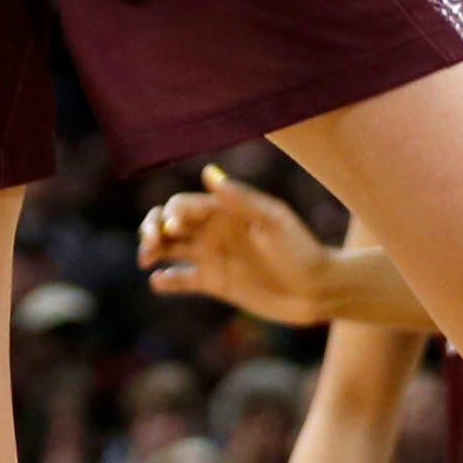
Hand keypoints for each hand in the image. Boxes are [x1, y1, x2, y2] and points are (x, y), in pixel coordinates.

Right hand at [138, 164, 336, 319]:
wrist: (317, 289)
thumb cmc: (300, 249)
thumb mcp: (273, 220)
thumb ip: (240, 199)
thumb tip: (209, 173)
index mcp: (225, 210)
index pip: (184, 205)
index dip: (172, 212)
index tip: (175, 227)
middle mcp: (214, 231)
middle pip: (170, 223)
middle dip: (153, 227)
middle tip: (150, 243)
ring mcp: (213, 257)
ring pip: (170, 248)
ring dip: (152, 249)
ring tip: (146, 260)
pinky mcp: (216, 284)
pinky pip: (183, 280)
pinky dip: (167, 281)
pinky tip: (158, 281)